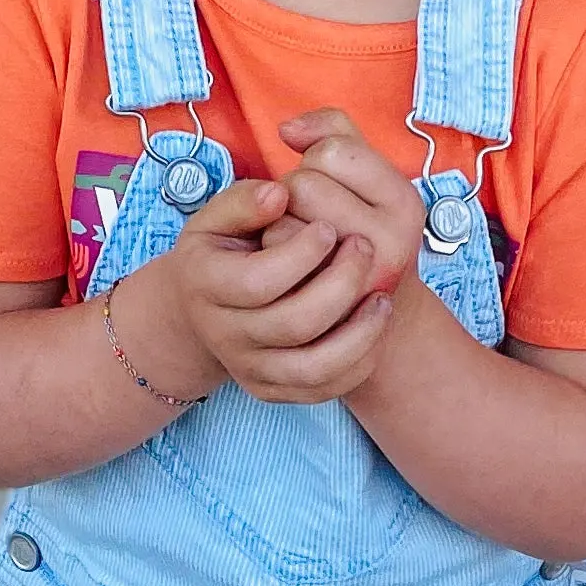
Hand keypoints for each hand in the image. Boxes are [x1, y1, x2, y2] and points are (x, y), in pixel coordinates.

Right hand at [125, 173, 395, 404]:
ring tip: (382, 296)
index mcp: (204, 285)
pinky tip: (373, 325)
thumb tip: (279, 194)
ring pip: (313, 368)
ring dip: (358, 333)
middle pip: (293, 324)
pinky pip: (323, 389)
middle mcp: (222, 334)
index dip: (302, 253)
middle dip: (340, 284)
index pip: (259, 281)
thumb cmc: (221, 250)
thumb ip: (245, 200)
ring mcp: (247, 369)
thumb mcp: (218, 217)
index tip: (327, 228)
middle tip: (363, 248)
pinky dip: (358, 361)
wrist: (203, 307)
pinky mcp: (271, 391)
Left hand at [276, 108, 428, 301]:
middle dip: (294, 191)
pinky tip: (289, 267)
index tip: (331, 180)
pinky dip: (268, 255)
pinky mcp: (323, 307)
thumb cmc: (355, 225)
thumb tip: (287, 130)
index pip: (333, 151)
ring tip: (300, 238)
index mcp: (406, 201)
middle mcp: (392, 242)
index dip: (317, 158)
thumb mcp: (361, 174)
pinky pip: (270, 259)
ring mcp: (359, 279)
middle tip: (311, 213)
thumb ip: (333, 131)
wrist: (364, 310)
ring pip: (283, 220)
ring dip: (279, 222)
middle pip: (304, 184)